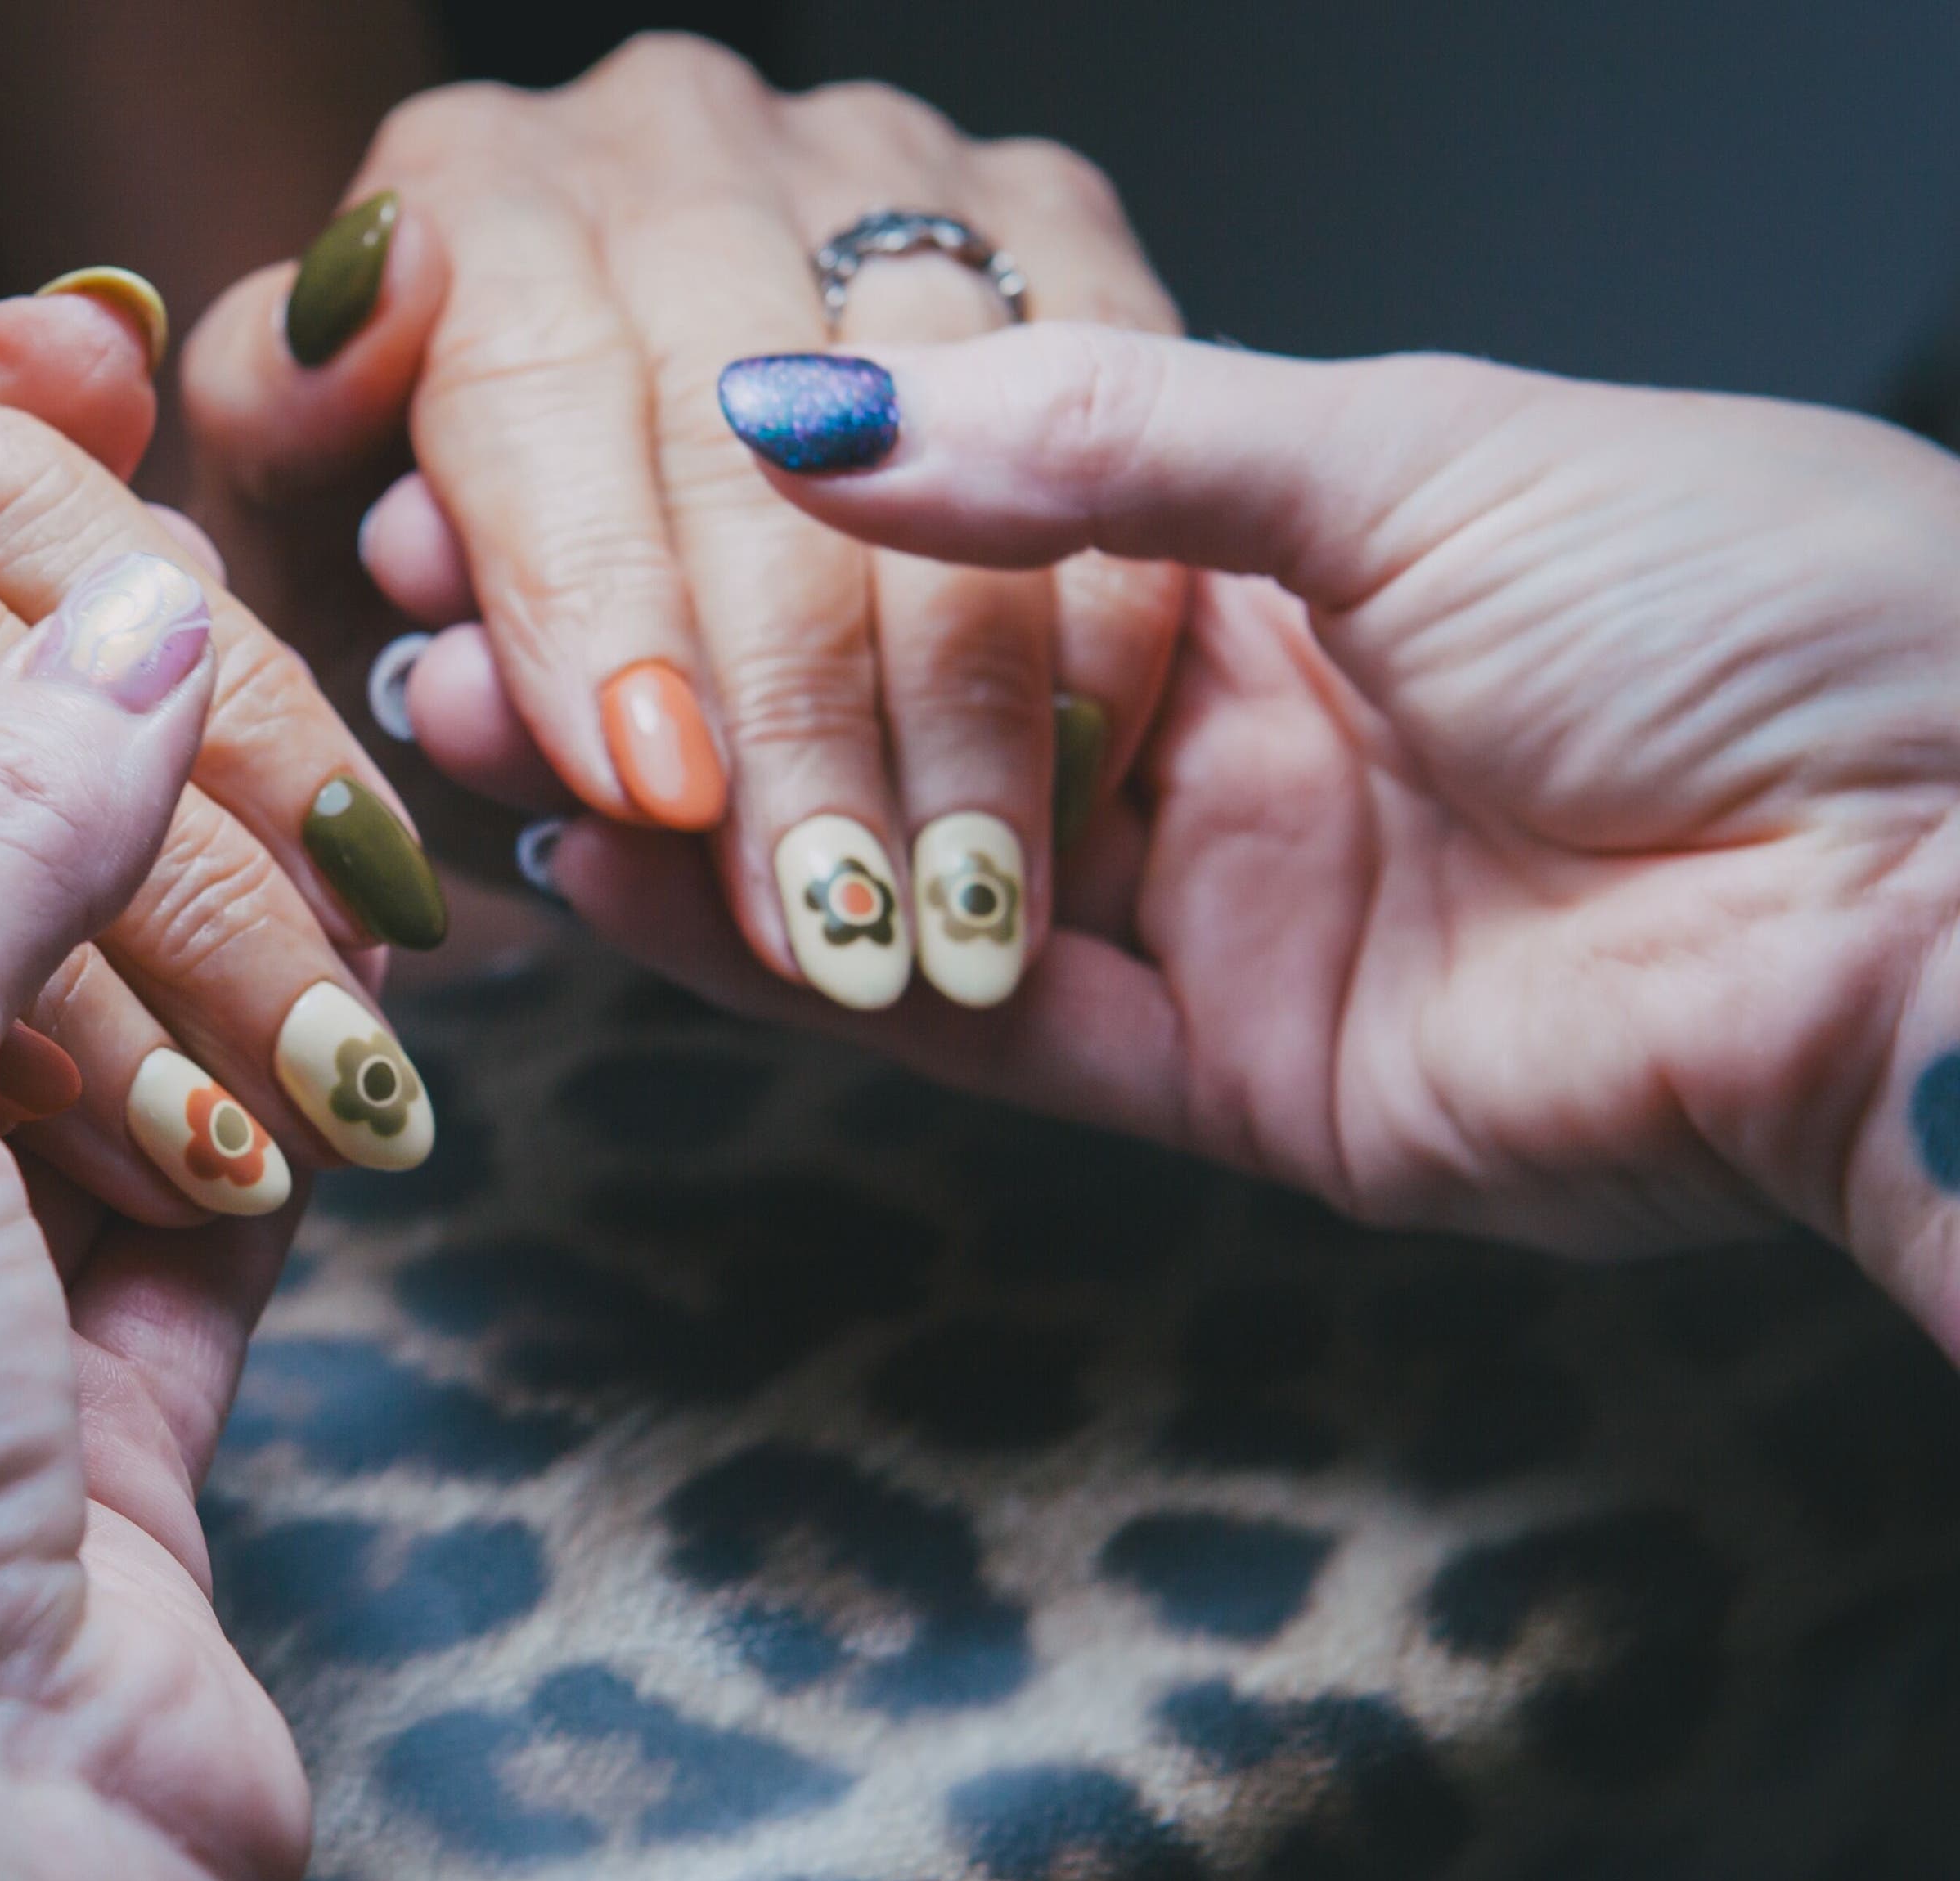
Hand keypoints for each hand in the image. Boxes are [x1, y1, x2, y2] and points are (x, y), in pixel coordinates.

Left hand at [182, 33, 1187, 1012]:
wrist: (575, 473)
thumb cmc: (423, 537)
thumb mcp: (297, 515)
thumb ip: (290, 429)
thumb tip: (357, 310)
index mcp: (474, 185)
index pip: (544, 392)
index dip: (601, 609)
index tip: (651, 792)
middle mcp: (678, 140)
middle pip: (760, 433)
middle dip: (794, 715)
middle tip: (819, 926)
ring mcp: (877, 165)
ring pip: (959, 438)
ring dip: (962, 715)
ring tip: (950, 923)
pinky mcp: (1042, 217)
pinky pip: (1113, 432)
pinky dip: (1094, 640)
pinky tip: (1067, 809)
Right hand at [552, 325, 1959, 1329]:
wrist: (1954, 889)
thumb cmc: (1758, 609)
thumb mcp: (1409, 447)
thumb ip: (1104, 442)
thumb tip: (821, 400)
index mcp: (1299, 531)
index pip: (972, 521)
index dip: (769, 506)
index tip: (576, 460)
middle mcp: (1247, 724)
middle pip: (907, 704)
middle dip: (685, 667)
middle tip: (465, 623)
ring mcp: (1238, 912)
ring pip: (915, 872)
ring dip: (698, 819)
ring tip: (487, 746)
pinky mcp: (1247, 1085)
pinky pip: (992, 1031)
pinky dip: (809, 972)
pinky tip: (627, 897)